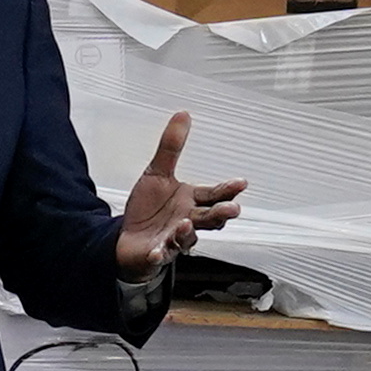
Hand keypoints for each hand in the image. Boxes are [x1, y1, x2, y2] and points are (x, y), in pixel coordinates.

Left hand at [110, 113, 249, 276]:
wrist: (128, 238)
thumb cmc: (148, 209)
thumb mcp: (157, 173)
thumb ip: (171, 147)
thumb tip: (183, 115)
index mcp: (191, 201)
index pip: (214, 194)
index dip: (228, 189)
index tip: (241, 183)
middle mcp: (188, 220)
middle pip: (209, 218)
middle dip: (220, 214)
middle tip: (231, 210)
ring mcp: (174, 239)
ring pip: (186, 238)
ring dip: (188, 232)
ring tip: (186, 224)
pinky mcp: (157, 253)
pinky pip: (160, 255)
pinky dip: (159, 254)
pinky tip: (157, 251)